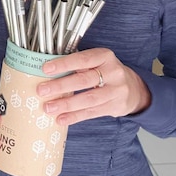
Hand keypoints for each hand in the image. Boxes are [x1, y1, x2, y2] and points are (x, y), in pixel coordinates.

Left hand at [36, 47, 151, 125]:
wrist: (134, 88)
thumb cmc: (107, 72)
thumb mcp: (97, 61)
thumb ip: (78, 64)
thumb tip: (47, 71)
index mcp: (105, 56)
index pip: (83, 59)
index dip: (64, 64)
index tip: (45, 69)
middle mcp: (113, 72)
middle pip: (84, 80)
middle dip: (61, 86)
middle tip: (42, 90)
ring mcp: (116, 91)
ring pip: (88, 99)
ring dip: (66, 104)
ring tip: (49, 107)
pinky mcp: (115, 107)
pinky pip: (91, 113)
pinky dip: (74, 117)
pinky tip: (61, 119)